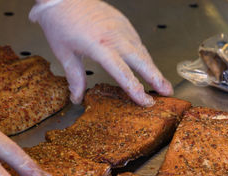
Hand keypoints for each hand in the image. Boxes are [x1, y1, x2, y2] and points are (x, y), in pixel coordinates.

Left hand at [29, 0, 172, 105]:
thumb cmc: (61, 21)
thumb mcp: (64, 53)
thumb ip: (75, 77)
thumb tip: (77, 97)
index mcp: (100, 46)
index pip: (123, 73)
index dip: (135, 89)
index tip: (145, 101)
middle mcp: (115, 37)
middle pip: (142, 61)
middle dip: (156, 78)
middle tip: (167, 92)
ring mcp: (121, 28)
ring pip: (142, 51)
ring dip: (152, 67)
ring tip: (160, 82)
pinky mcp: (123, 22)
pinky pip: (137, 40)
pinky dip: (144, 54)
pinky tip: (146, 63)